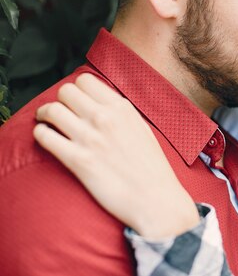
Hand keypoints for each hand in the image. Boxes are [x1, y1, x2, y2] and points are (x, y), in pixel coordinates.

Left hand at [34, 73, 199, 238]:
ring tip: (46, 122)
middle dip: (60, 100)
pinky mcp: (78, 161)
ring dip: (45, 115)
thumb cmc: (151, 167)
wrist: (155, 198)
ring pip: (52, 110)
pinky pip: (45, 137)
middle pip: (65, 91)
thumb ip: (121, 113)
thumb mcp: (142, 129)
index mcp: (122, 108)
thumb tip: (100, 103)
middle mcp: (105, 118)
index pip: (86, 81)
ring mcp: (91, 138)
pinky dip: (40, 134)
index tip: (75, 100)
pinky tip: (46, 138)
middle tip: (60, 111)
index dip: (77, 89)